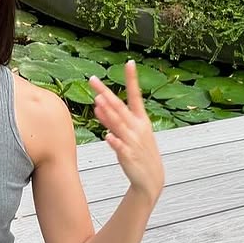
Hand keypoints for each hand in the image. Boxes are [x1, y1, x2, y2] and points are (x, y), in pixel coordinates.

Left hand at [88, 60, 164, 202]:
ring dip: (109, 113)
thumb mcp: (130, 133)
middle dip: (106, 93)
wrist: (150, 179)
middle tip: (93, 79)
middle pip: (120, 107)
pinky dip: (114, 141)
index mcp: (141, 120)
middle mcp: (138, 128)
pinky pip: (120, 147)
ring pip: (119, 124)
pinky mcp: (128, 156)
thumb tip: (98, 105)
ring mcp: (133, 142)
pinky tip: (108, 136)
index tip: (130, 63)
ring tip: (98, 101)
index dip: (132, 79)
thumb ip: (112, 120)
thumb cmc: (139, 152)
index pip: (136, 96)